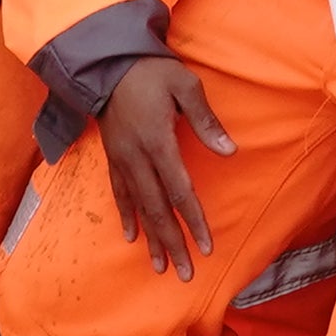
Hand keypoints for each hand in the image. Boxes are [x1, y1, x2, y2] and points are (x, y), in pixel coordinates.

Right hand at [94, 57, 232, 277]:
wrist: (106, 62)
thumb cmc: (151, 71)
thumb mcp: (184, 85)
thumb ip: (205, 120)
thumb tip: (229, 150)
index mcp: (158, 142)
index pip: (180, 190)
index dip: (193, 221)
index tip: (206, 247)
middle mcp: (137, 158)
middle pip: (158, 209)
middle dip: (173, 243)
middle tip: (186, 273)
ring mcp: (121, 160)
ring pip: (138, 208)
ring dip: (151, 239)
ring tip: (160, 267)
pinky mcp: (112, 157)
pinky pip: (118, 194)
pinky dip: (126, 217)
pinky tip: (131, 237)